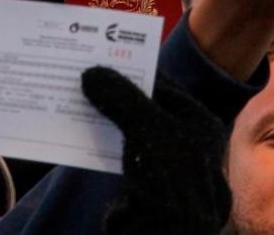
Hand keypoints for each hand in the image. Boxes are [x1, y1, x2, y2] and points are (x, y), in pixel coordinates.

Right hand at [82, 67, 229, 234]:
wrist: (164, 234)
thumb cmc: (168, 177)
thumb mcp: (145, 126)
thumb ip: (121, 97)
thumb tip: (91, 73)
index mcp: (198, 123)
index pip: (163, 85)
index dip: (133, 70)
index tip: (103, 56)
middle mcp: (186, 143)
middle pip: (145, 107)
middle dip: (115, 94)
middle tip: (83, 75)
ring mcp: (165, 166)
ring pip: (129, 131)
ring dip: (104, 117)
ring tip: (75, 98)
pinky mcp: (143, 187)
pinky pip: (119, 154)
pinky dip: (101, 142)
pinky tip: (78, 133)